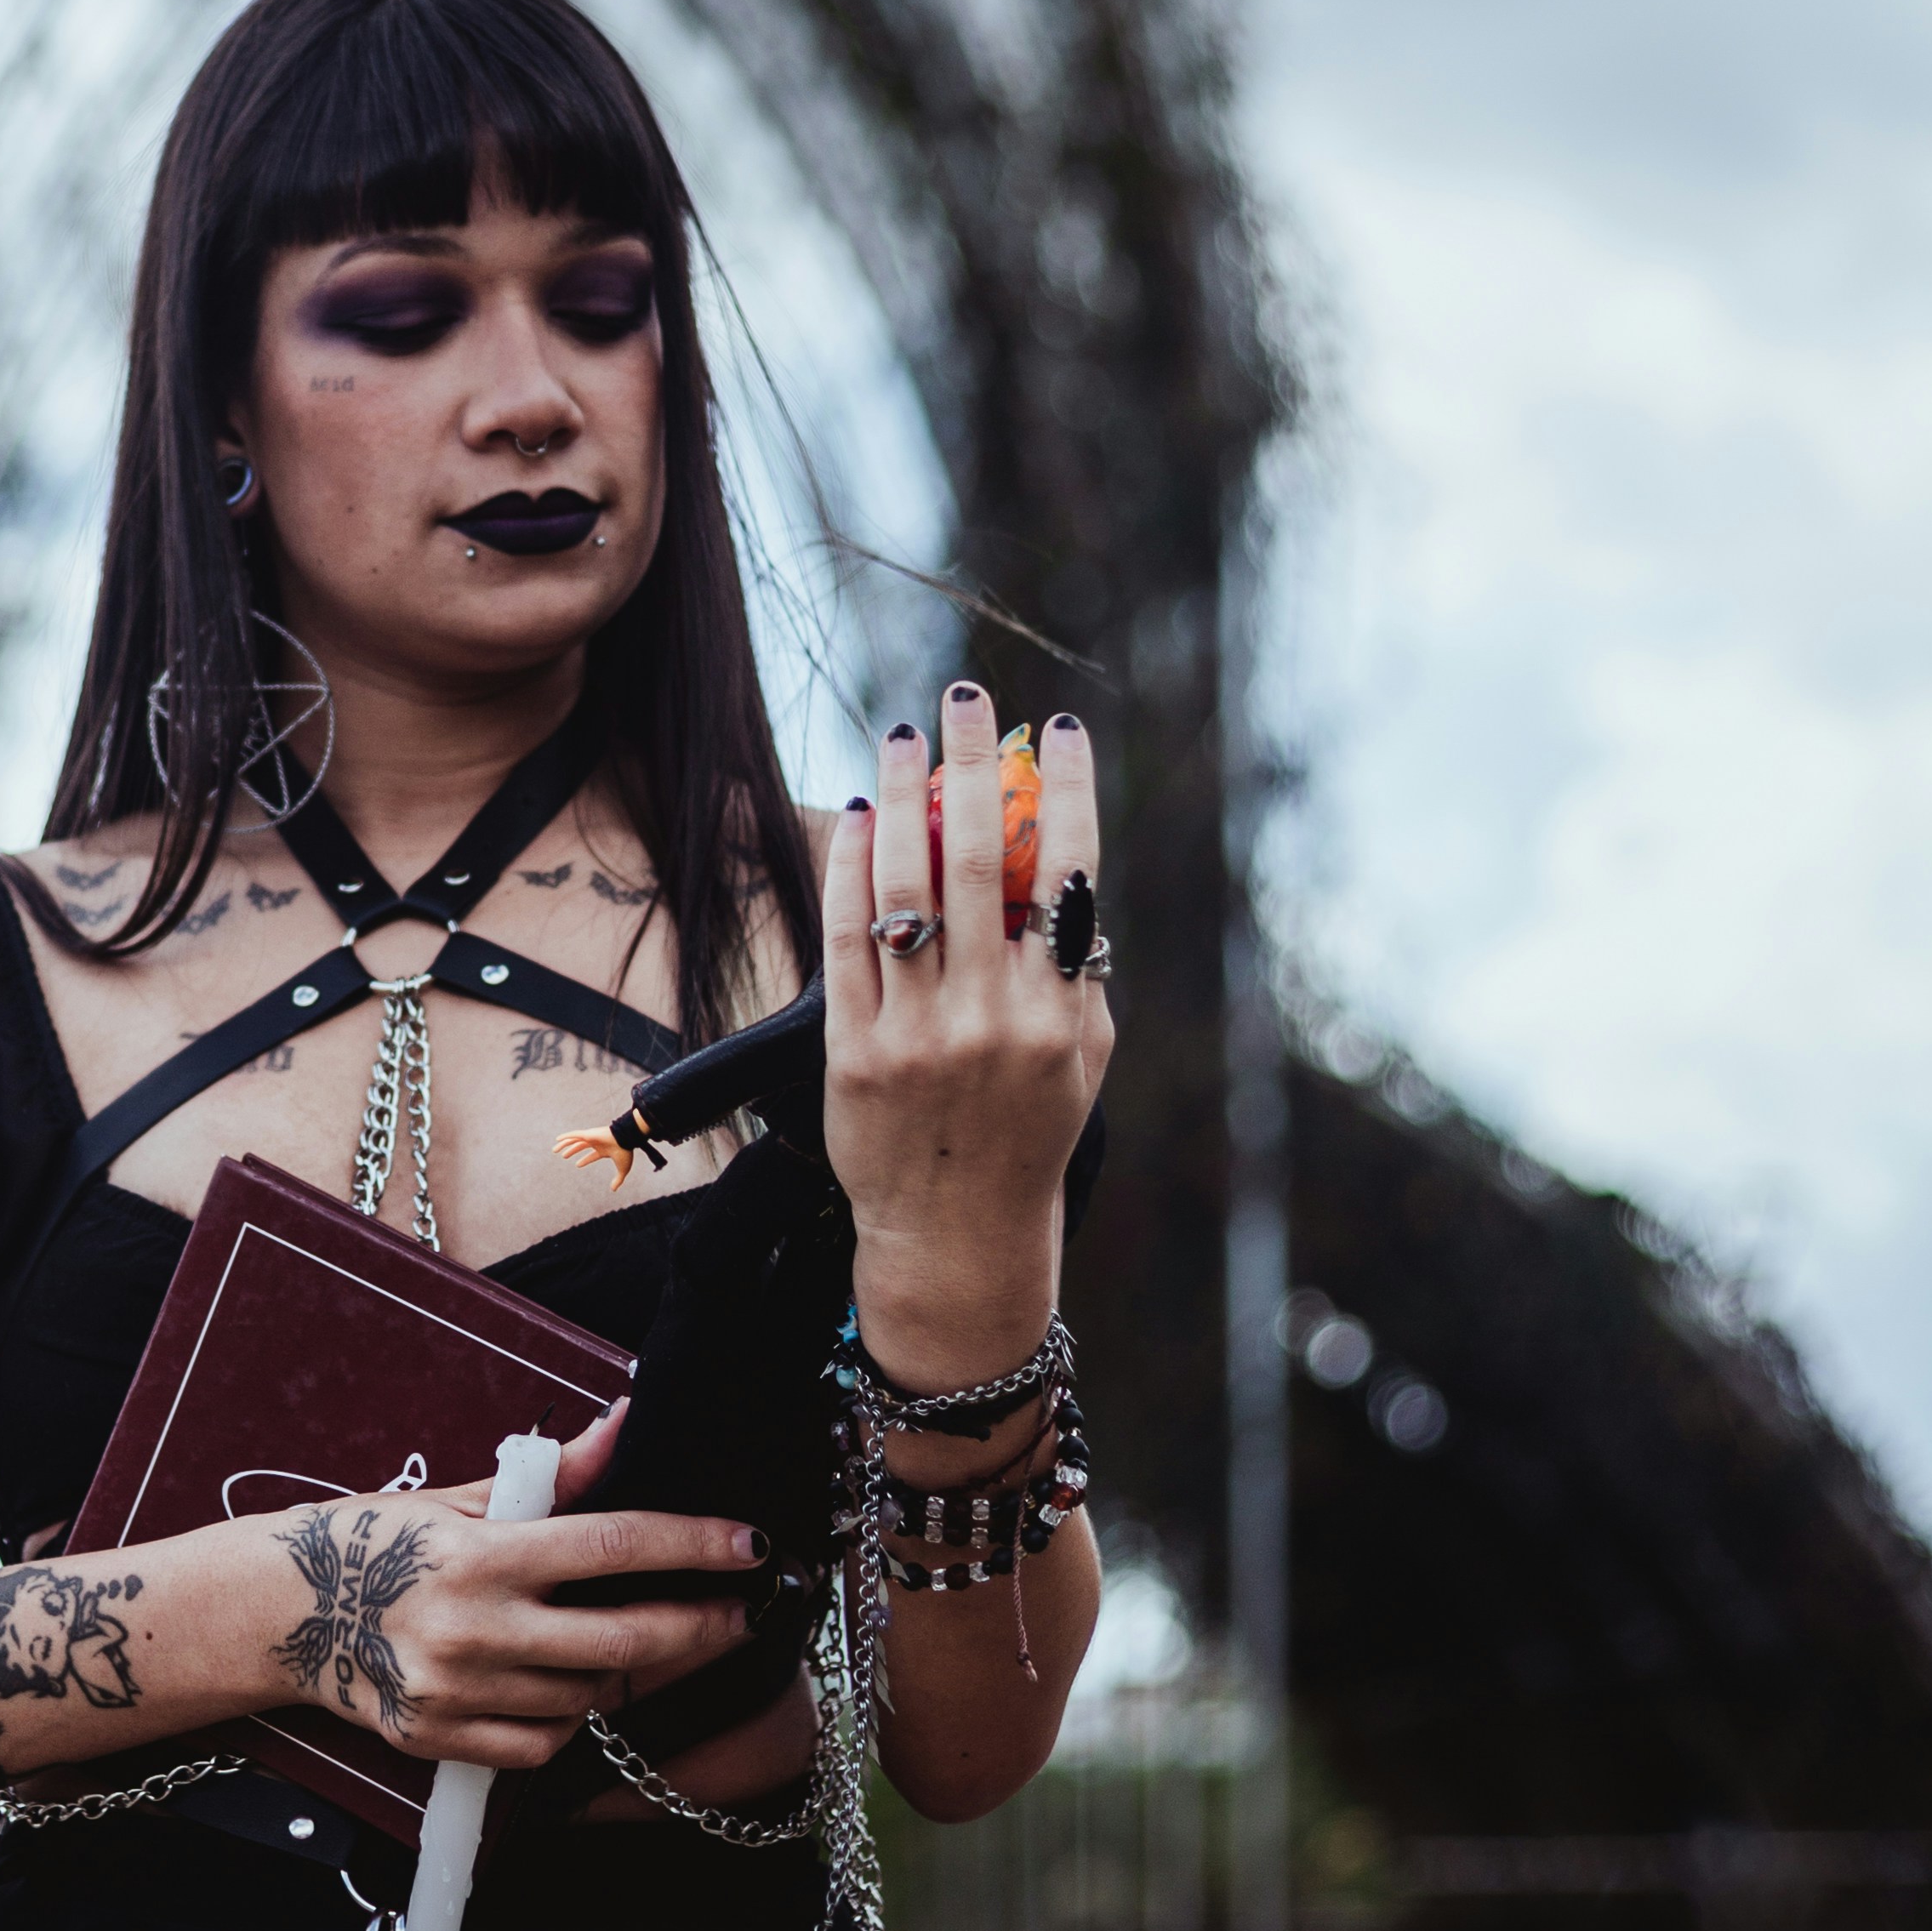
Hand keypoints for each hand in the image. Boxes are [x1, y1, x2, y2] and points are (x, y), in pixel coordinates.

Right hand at [242, 1401, 760, 1770]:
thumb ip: (553, 1475)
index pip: (613, 1546)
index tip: (748, 1544)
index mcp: (483, 1556)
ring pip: (584, 1696)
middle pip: (621, 1640)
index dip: (691, 1544)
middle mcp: (474, 1629)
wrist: (279, 1614)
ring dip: (618, 1670)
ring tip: (620, 1639)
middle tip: (736, 1614)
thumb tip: (625, 1420)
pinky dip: (566, 1718)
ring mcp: (458, 1693)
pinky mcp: (441, 1740)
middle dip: (695, 1626)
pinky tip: (560, 1687)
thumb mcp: (457, 1497)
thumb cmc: (372, 1542)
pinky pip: (541, 1744)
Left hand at [822, 685, 1113, 1392]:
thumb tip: (1066, 867)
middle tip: (966, 696)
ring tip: (903, 735)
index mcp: (1061, 1010)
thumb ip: (1077, 970)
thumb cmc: (1027, 1130)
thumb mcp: (1081, 1055)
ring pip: (910, 887)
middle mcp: (996, 1016)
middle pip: (986, 860)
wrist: (958, 1233)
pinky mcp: (857, 1050)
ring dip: (906, 796)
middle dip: (976, 766)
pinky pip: (850, 939)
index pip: (1074, 875)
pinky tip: (858, 817)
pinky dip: (854, 868)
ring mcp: (923, 1033)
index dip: (1068, 792)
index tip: (1061, 729)